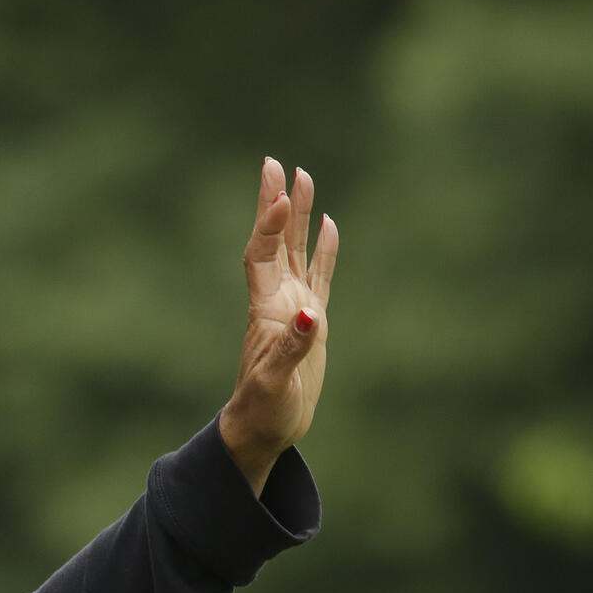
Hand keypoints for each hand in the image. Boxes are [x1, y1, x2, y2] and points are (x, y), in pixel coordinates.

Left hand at [224, 155, 340, 480]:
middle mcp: (276, 299)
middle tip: (275, 163)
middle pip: (275, 240)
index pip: (263, 255)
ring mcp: (294, 306)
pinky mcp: (311, 318)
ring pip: (296, 249)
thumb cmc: (264, 410)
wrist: (264, 428)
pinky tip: (330, 223)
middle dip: (275, 202)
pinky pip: (319, 272)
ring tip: (304, 177)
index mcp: (265, 309)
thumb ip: (291, 350)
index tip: (279, 197)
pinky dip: (324, 247)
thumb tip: (309, 316)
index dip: (269, 226)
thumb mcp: (276, 384)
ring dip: (298, 215)